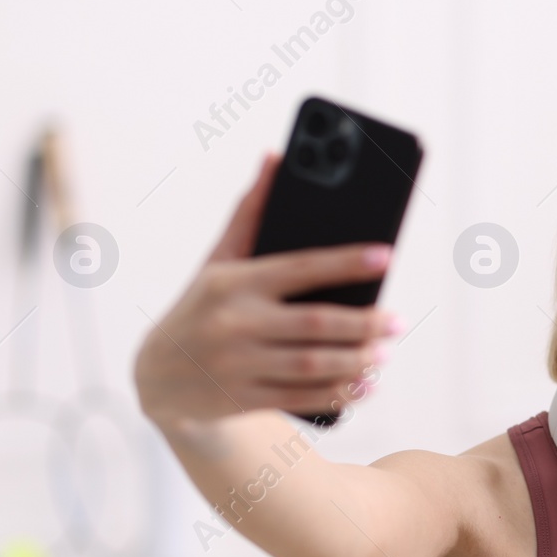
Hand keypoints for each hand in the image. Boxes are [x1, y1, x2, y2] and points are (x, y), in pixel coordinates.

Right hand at [133, 152, 402, 431]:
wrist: (158, 376)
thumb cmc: (202, 306)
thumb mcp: (218, 261)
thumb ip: (250, 214)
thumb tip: (275, 157)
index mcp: (234, 281)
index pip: (300, 267)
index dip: (346, 262)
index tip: (386, 256)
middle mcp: (235, 321)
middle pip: (315, 323)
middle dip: (363, 323)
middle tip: (398, 321)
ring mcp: (238, 364)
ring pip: (312, 363)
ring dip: (355, 360)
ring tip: (384, 353)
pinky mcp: (242, 398)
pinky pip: (301, 397)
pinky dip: (338, 393)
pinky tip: (365, 385)